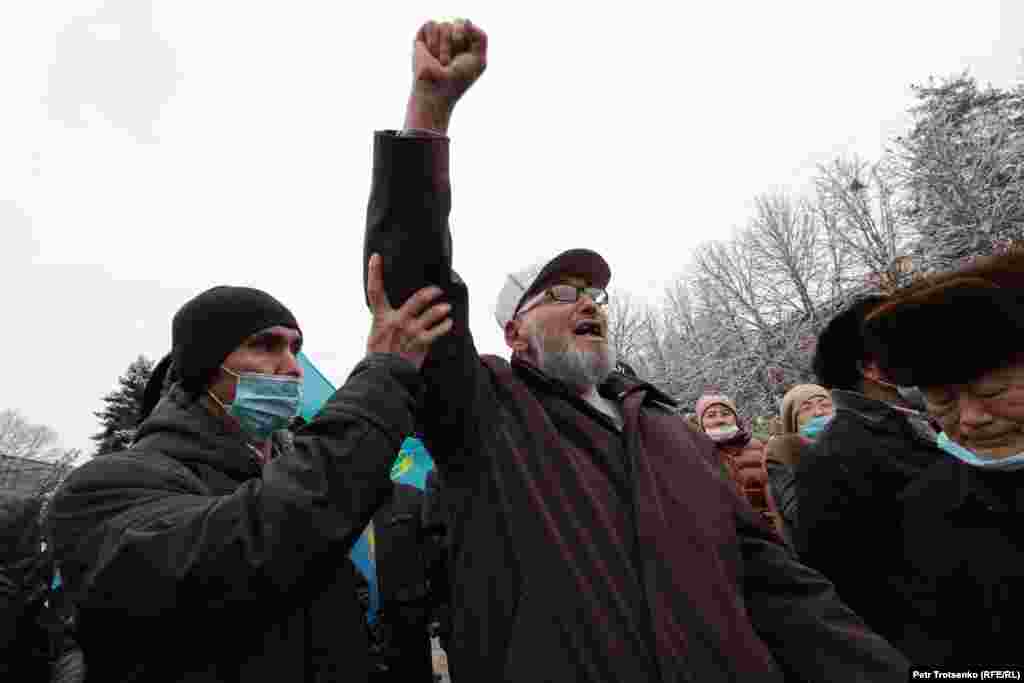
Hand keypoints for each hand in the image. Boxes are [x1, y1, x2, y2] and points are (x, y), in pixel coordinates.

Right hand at [366, 253, 452, 369]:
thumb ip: (386, 322)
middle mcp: (396, 321)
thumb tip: (394, 314)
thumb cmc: (379, 356)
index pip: (375, 291)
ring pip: (431, 315)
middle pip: (416, 300)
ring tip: (446, 308)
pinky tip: (448, 323)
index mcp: (381, 318)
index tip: (376, 258)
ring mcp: (410, 331)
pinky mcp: (421, 343)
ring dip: (441, 310)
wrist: (383, 375)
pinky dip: (444, 326)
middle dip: (429, 293)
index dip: (374, 272)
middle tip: (437, 290)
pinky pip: (437, 331)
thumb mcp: (376, 335)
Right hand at [405, 19, 487, 131]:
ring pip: (445, 23)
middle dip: (456, 43)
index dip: (468, 39)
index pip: (471, 27)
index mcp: (467, 43)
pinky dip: (433, 42)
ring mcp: (438, 36)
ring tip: (440, 61)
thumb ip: (480, 37)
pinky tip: (431, 54)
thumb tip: (465, 20)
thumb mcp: (478, 60)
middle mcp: (453, 37)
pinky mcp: (423, 36)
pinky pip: (432, 24)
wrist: (434, 91)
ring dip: (444, 47)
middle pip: (459, 22)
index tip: (463, 56)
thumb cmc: (457, 80)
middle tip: (450, 61)